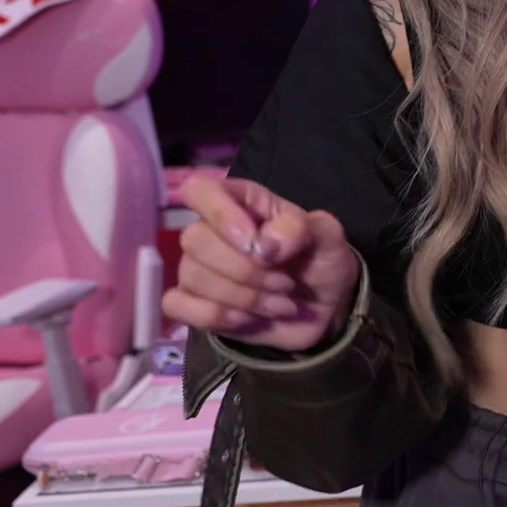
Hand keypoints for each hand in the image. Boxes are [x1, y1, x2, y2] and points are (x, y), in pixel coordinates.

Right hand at [160, 175, 360, 352]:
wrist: (322, 307)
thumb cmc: (319, 260)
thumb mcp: (328, 237)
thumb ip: (302, 228)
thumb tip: (265, 244)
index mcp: (241, 202)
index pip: (200, 189)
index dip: (222, 215)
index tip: (255, 244)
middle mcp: (210, 230)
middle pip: (195, 239)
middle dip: (245, 269)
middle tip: (285, 283)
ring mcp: (196, 267)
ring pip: (192, 276)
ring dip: (243, 297)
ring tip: (280, 302)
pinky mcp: (192, 303)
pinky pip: (178, 306)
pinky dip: (216, 316)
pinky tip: (247, 318)